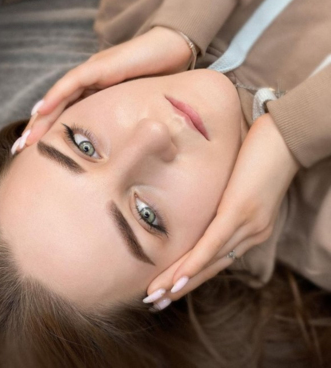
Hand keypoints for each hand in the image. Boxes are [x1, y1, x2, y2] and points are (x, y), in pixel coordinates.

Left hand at [19, 26, 194, 145]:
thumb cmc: (157, 80)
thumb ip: (121, 121)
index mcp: (94, 94)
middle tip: (19, 150)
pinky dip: (55, 96)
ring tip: (26, 139)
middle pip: (56, 108)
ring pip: (58, 97)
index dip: (50, 133)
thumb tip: (117, 151)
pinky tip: (40, 110)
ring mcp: (91, 72)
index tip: (36, 154)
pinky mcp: (100, 65)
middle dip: (37, 129)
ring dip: (40, 118)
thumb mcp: (134, 107)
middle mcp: (87, 83)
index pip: (66, 115)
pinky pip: (73, 82)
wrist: (172, 49)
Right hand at [143, 113, 299, 310]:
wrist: (285, 137)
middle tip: (155, 302)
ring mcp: (247, 225)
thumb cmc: (261, 156)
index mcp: (251, 230)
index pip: (217, 261)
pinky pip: (213, 242)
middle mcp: (251, 235)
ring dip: (179, 281)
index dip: (192, 278)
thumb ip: (226, 202)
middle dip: (180, 287)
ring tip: (157, 295)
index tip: (169, 290)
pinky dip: (194, 262)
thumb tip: (204, 205)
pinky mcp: (238, 211)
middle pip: (211, 268)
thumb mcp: (241, 185)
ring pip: (209, 260)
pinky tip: (177, 277)